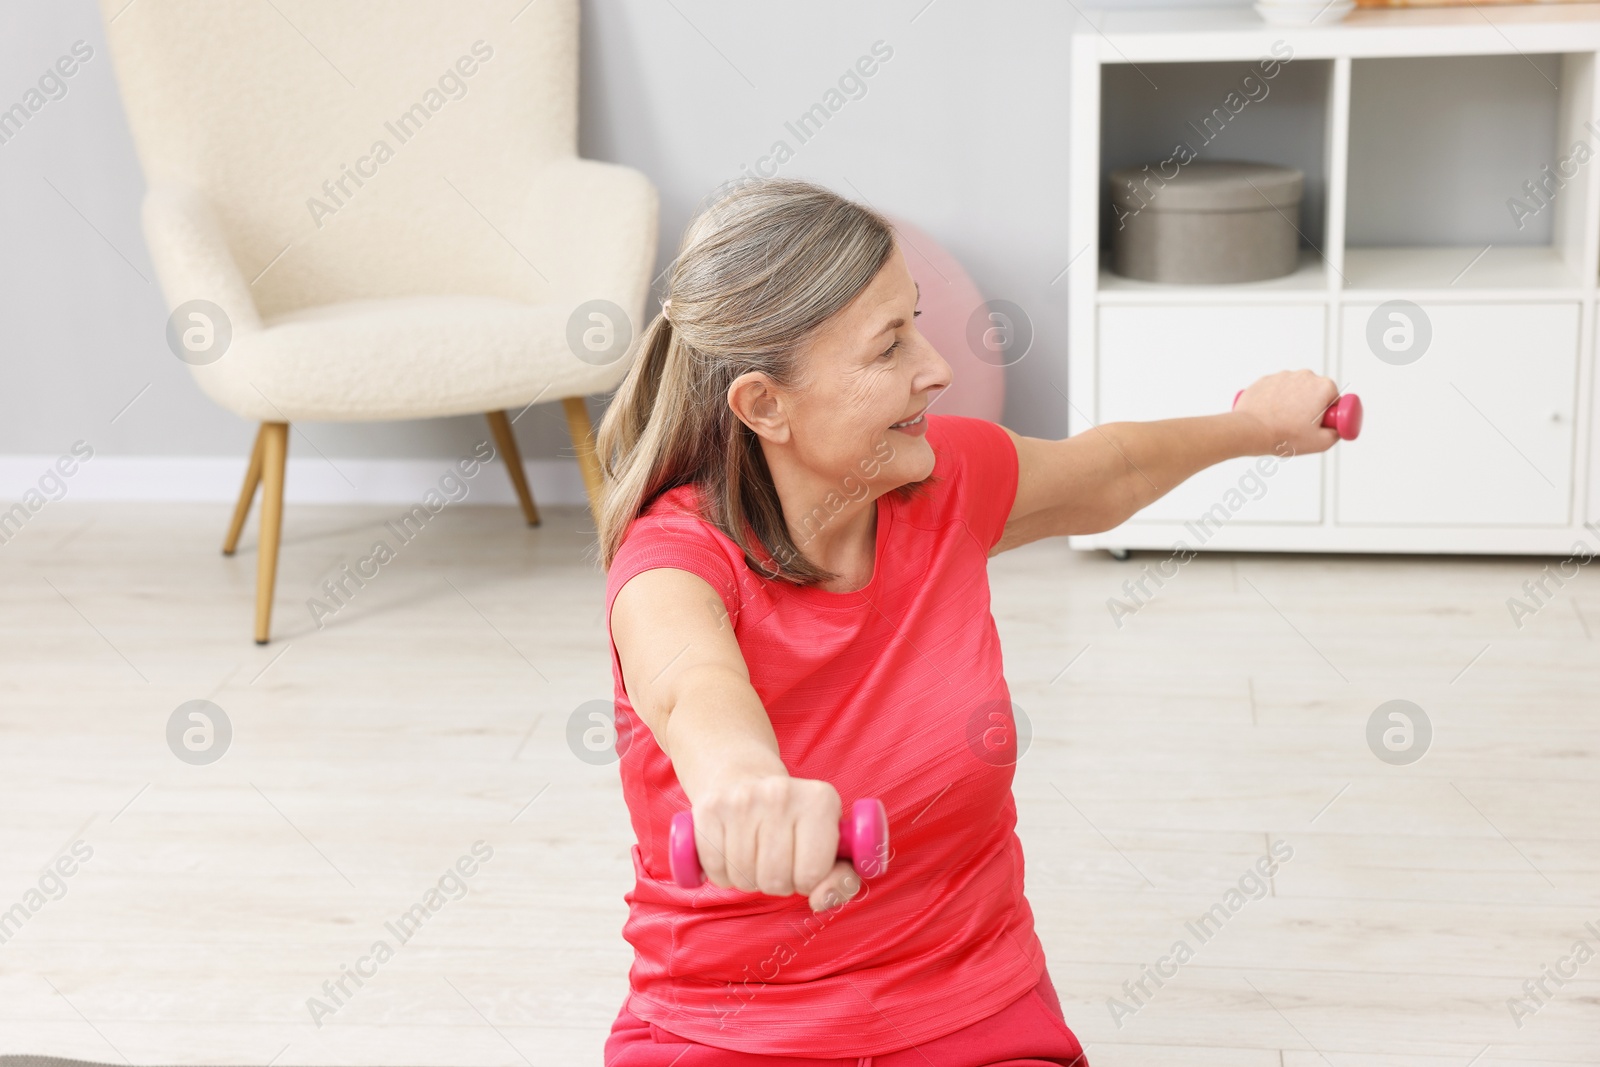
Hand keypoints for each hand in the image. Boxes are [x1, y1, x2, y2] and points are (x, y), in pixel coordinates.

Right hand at [691, 774, 863, 912]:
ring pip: (744, 879)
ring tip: (755, 853)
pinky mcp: (709, 809)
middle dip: (777, 882)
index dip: (808, 881)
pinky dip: (722, 873)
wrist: (742, 777)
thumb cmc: (794, 821)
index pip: (813, 875)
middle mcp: (781, 794)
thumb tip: (822, 900)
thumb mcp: (829, 844)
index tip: (803, 863)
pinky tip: (732, 851)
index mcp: (820, 800)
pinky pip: (716, 870)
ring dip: (749, 878)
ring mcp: (742, 800)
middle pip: (776, 881)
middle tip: (777, 860)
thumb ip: (841, 880)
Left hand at [1232, 370, 1339, 455]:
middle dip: (1311, 407)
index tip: (1318, 424)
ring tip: (1282, 422)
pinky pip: (1276, 390)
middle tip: (1300, 426)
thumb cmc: (1283, 435)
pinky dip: (1275, 400)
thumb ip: (1337, 433)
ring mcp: (1283, 376)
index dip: (1329, 414)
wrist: (1250, 431)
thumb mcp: (1321, 442)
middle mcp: (1305, 375)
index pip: (1334, 400)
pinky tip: (1270, 415)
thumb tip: (1337, 428)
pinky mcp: (1265, 380)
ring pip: (1294, 391)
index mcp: (1323, 386)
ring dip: (1292, 403)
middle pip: (1315, 393)